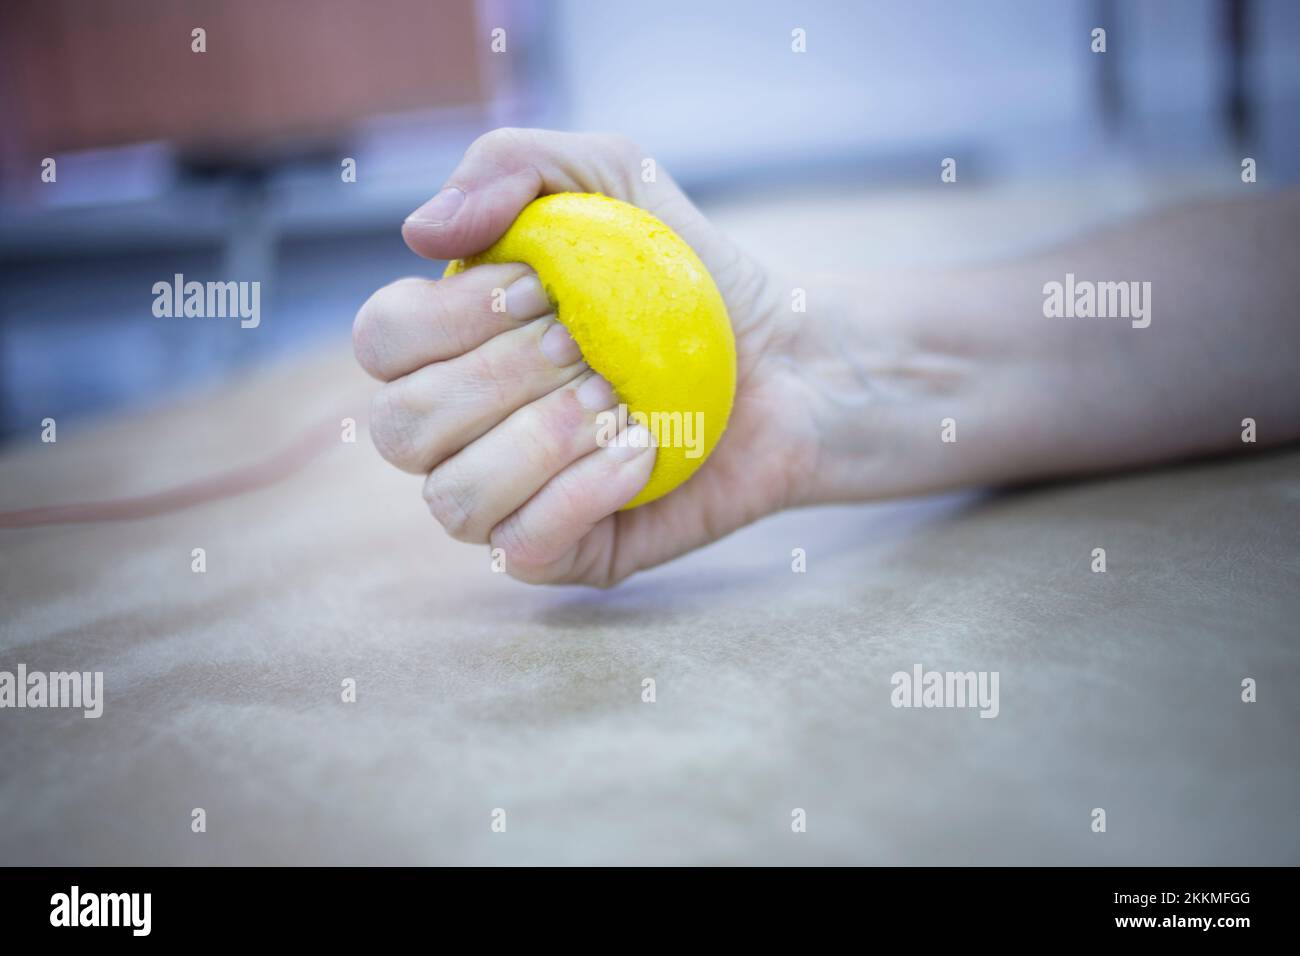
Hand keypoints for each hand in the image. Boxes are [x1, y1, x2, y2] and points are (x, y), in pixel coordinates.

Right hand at [353, 128, 830, 584]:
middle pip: (403, 425)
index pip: (381, 342)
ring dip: (542, 439)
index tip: (543, 290)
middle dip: (504, 377)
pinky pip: (522, 548)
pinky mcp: (567, 552)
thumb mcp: (612, 178)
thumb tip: (420, 232)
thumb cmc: (686, 274)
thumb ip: (511, 166)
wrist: (785, 356)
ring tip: (617, 400)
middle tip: (587, 347)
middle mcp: (460, 428)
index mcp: (450, 344)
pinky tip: (641, 450)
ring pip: (453, 499)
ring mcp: (508, 497)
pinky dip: (584, 493)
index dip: (451, 316)